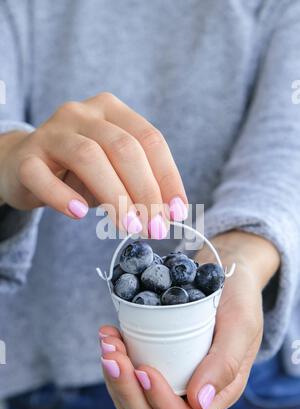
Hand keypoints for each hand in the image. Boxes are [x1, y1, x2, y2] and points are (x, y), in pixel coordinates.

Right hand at [0, 93, 186, 236]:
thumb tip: (167, 215)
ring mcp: (51, 132)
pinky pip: (42, 176)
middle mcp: (82, 113)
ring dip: (115, 196)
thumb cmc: (77, 170)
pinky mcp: (26, 157)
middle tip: (154, 228)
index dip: (167, 177)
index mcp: (111, 110)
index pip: (149, 139)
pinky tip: (79, 213)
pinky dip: (63, 197)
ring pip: (88, 157)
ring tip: (128, 226)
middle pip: (123, 148)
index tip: (177, 211)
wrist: (23, 165)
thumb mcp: (113, 170)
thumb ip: (138, 184)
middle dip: (145, 191)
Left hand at [99, 231, 279, 408]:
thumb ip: (225, 364)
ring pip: (134, 398)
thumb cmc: (239, 296)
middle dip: (127, 391)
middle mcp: (191, 390)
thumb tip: (199, 402)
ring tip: (108, 342)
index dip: (160, 405)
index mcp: (218, 392)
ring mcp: (171, 375)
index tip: (145, 370)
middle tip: (113, 357)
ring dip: (115, 376)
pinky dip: (115, 356)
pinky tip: (109, 333)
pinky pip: (129, 371)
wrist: (225, 270)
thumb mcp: (241, 324)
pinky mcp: (155, 356)